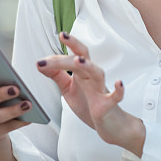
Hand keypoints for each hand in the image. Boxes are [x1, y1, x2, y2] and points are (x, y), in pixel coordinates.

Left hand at [36, 32, 144, 155]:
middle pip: (84, 58)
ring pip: (97, 73)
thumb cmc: (89, 103)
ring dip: (89, 66)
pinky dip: (119, 91)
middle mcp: (91, 78)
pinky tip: (119, 84)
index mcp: (81, 73)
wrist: (108, 124)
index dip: (60, 53)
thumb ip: (56, 75)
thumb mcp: (68, 88)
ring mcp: (100, 90)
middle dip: (75, 46)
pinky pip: (116, 97)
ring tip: (79, 60)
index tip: (49, 50)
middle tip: (63, 36)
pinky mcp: (108, 105)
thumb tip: (40, 63)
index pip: (72, 56)